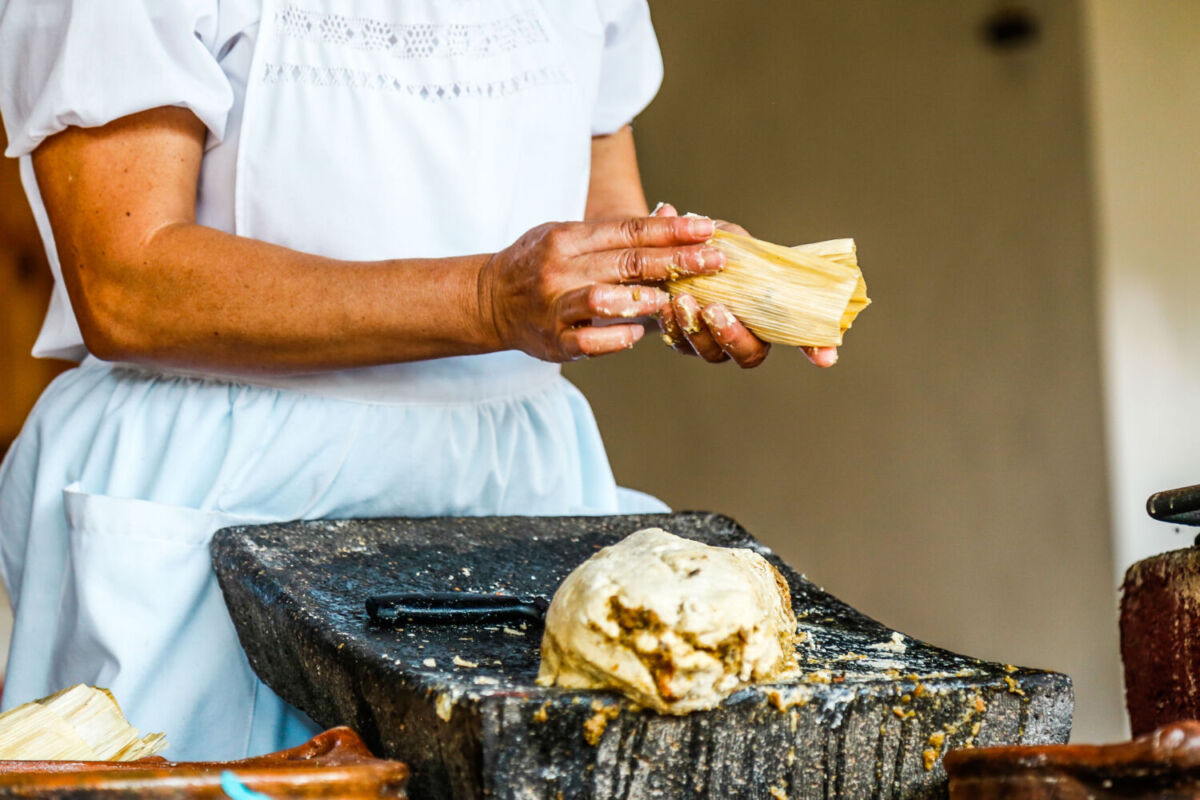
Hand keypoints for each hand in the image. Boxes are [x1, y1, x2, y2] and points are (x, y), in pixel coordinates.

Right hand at [478, 216, 724, 361]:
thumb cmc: (539, 263)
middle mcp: (560, 268)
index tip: (706, 229)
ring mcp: (555, 305)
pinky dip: (616, 337)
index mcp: (567, 238)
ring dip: (644, 299)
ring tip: (675, 299)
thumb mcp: (568, 236)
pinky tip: (639, 332)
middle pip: (626, 262)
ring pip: (604, 299)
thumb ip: (614, 233)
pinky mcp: (553, 341)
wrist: (488, 300)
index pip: (627, 230)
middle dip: (676, 261)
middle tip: (715, 261)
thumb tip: (670, 215)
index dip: (670, 230)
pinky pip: (588, 342)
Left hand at [653, 203, 838, 368]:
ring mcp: (714, 343)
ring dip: (698, 330)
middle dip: (732, 335)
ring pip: (711, 352)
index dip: (817, 349)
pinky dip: (673, 325)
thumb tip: (719, 230)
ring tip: (683, 299)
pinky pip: (680, 343)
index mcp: (769, 313)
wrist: (667, 259)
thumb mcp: (728, 240)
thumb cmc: (709, 251)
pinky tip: (666, 304)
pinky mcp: (684, 342)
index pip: (802, 337)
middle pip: (749, 355)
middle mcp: (746, 335)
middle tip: (716, 310)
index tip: (827, 358)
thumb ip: (734, 241)